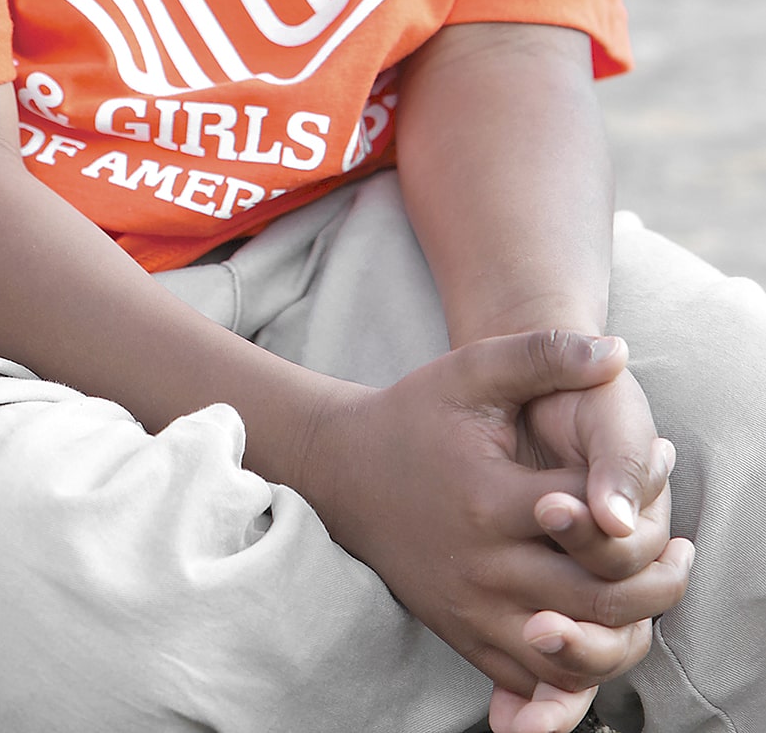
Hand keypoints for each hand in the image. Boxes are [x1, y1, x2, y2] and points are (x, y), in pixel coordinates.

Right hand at [298, 330, 692, 714]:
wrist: (345, 472)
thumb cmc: (417, 414)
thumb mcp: (473, 371)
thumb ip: (543, 353)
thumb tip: (616, 352)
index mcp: (488, 500)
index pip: (589, 522)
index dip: (636, 500)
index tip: (663, 471)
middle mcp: (481, 567)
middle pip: (594, 600)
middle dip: (654, 583)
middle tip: (684, 554)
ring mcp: (471, 611)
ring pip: (573, 653)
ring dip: (627, 633)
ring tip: (653, 590)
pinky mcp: (465, 637)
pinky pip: (537, 678)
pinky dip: (583, 665)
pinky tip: (607, 624)